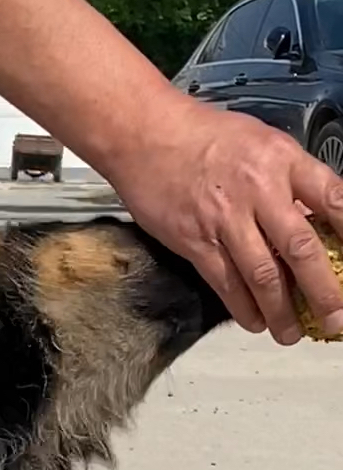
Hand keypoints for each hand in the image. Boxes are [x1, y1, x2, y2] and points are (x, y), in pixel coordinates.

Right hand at [113, 96, 342, 342]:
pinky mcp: (195, 240)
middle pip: (301, 249)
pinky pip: (225, 282)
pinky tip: (255, 321)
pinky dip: (243, 308)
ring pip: (263, 276)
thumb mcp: (261, 143)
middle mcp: (259, 190)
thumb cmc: (204, 136)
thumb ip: (290, 181)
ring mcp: (226, 219)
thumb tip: (314, 221)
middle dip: (324, 292)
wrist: (146, 135)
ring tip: (291, 334)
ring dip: (282, 312)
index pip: (333, 199)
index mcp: (283, 160)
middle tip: (336, 320)